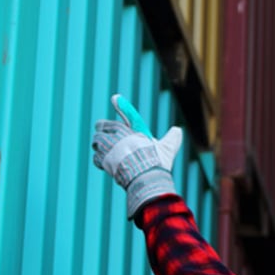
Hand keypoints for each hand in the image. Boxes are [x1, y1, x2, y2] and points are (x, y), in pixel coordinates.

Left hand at [92, 95, 182, 217]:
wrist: (145, 177)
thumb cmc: (156, 162)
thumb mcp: (167, 149)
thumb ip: (172, 139)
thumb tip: (178, 130)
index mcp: (133, 131)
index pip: (128, 115)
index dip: (122, 105)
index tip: (115, 97)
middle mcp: (118, 136)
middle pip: (103, 126)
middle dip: (102, 128)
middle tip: (102, 130)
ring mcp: (109, 148)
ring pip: (97, 141)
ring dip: (98, 144)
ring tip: (101, 148)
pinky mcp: (104, 160)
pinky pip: (96, 157)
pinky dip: (98, 159)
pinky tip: (103, 162)